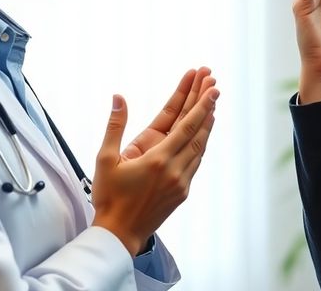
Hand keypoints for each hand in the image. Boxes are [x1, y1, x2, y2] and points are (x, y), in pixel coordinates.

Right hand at [90, 68, 218, 255]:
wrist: (119, 234)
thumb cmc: (109, 197)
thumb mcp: (105, 160)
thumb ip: (115, 126)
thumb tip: (118, 98)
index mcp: (158, 160)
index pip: (187, 126)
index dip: (201, 105)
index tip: (212, 88)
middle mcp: (175, 170)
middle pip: (198, 132)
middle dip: (207, 107)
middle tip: (215, 85)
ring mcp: (181, 182)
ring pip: (200, 147)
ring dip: (207, 125)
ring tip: (212, 105)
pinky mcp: (183, 192)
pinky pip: (196, 162)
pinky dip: (201, 144)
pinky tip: (202, 135)